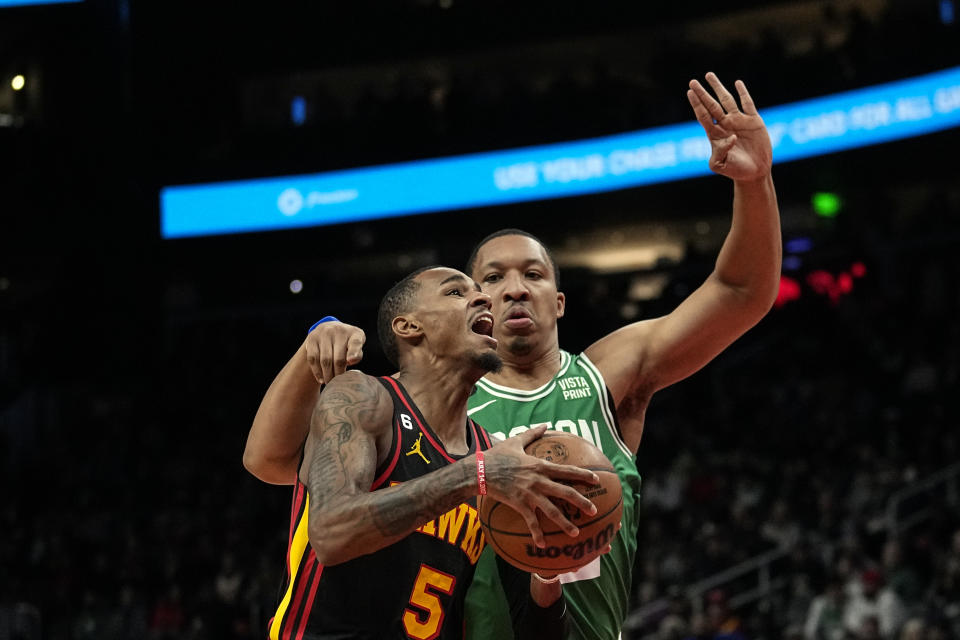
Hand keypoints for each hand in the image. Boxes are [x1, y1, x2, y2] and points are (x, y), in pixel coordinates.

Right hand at [304, 321, 365, 383]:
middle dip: (338, 374)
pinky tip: (321, 379)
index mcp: (354, 333)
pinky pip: (313, 359)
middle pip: (338, 358)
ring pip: (325, 360)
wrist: (330, 328)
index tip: (351, 362)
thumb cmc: (347, 342)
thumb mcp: (356, 345)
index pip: (356, 343)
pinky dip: (317, 371)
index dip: (354, 353)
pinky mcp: (312, 338)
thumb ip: (357, 354)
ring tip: (330, 382)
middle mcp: (338, 330)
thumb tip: (351, 361)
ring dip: (327, 375)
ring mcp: (324, 334)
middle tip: (338, 383)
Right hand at [482, 426, 599, 547]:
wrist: (479, 471)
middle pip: (565, 492)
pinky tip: (543, 545)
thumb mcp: (515, 441)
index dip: (583, 475)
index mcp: (539, 465)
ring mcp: (529, 494)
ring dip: (565, 522)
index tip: (596, 480)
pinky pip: (531, 522)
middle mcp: (538, 480)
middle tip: (594, 510)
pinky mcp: (519, 504)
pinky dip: (537, 534)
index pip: (566, 470)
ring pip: (552, 510)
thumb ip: (532, 434)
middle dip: (581, 501)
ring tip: (576, 533)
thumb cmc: (496, 455)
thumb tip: (545, 425)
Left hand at [687, 72, 771, 181]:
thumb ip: (720, 152)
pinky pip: (747, 104)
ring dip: (718, 88)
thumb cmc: (735, 170)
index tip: (690, 92)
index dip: (696, 104)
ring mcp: (739, 121)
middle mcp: (725, 124)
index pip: (703, 116)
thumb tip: (729, 136)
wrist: (754, 172)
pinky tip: (737, 83)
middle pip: (711, 105)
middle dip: (702, 93)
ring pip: (727, 100)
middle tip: (692, 81)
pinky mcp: (753, 121)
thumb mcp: (721, 164)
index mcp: (715, 134)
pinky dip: (743, 93)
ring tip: (709, 75)